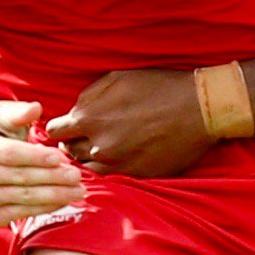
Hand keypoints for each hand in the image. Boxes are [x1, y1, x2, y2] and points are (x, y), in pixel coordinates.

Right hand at [0, 101, 85, 226]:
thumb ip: (16, 113)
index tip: (58, 157)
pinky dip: (46, 207)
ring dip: (56, 195)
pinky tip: (64, 200)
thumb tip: (36, 108)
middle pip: (21, 176)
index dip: (35, 156)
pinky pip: (23, 212)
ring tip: (78, 190)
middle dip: (53, 177)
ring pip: (25, 197)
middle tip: (76, 175)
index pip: (9, 153)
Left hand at [46, 70, 211, 177]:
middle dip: (74, 143)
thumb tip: (73, 112)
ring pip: (89, 168)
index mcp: (90, 118)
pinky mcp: (137, 176)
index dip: (60, 129)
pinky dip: (113, 168)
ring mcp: (119, 165)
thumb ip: (88, 97)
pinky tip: (123, 156)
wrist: (200, 108)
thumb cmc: (159, 87)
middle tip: (86, 138)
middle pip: (69, 153)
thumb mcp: (117, 78)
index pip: (54, 132)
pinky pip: (113, 177)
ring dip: (93, 159)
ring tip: (106, 148)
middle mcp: (99, 146)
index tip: (67, 128)